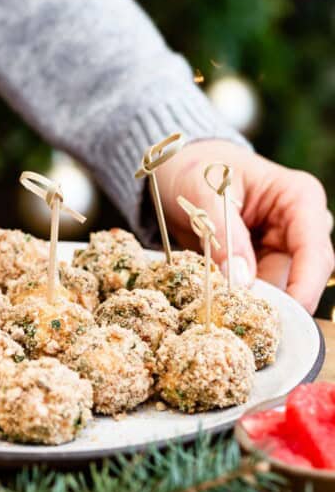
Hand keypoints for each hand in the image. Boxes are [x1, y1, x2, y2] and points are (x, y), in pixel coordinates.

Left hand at [156, 140, 333, 313]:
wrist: (178, 170)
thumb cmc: (194, 168)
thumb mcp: (202, 194)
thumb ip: (223, 234)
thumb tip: (241, 281)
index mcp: (297, 198)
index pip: (314, 250)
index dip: (305, 285)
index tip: (286, 313)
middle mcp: (297, 225)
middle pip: (301, 275)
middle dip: (276, 301)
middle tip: (245, 323)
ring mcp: (279, 245)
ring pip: (278, 286)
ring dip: (254, 302)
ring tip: (225, 313)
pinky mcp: (258, 261)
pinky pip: (255, 287)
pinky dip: (239, 298)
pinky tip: (219, 305)